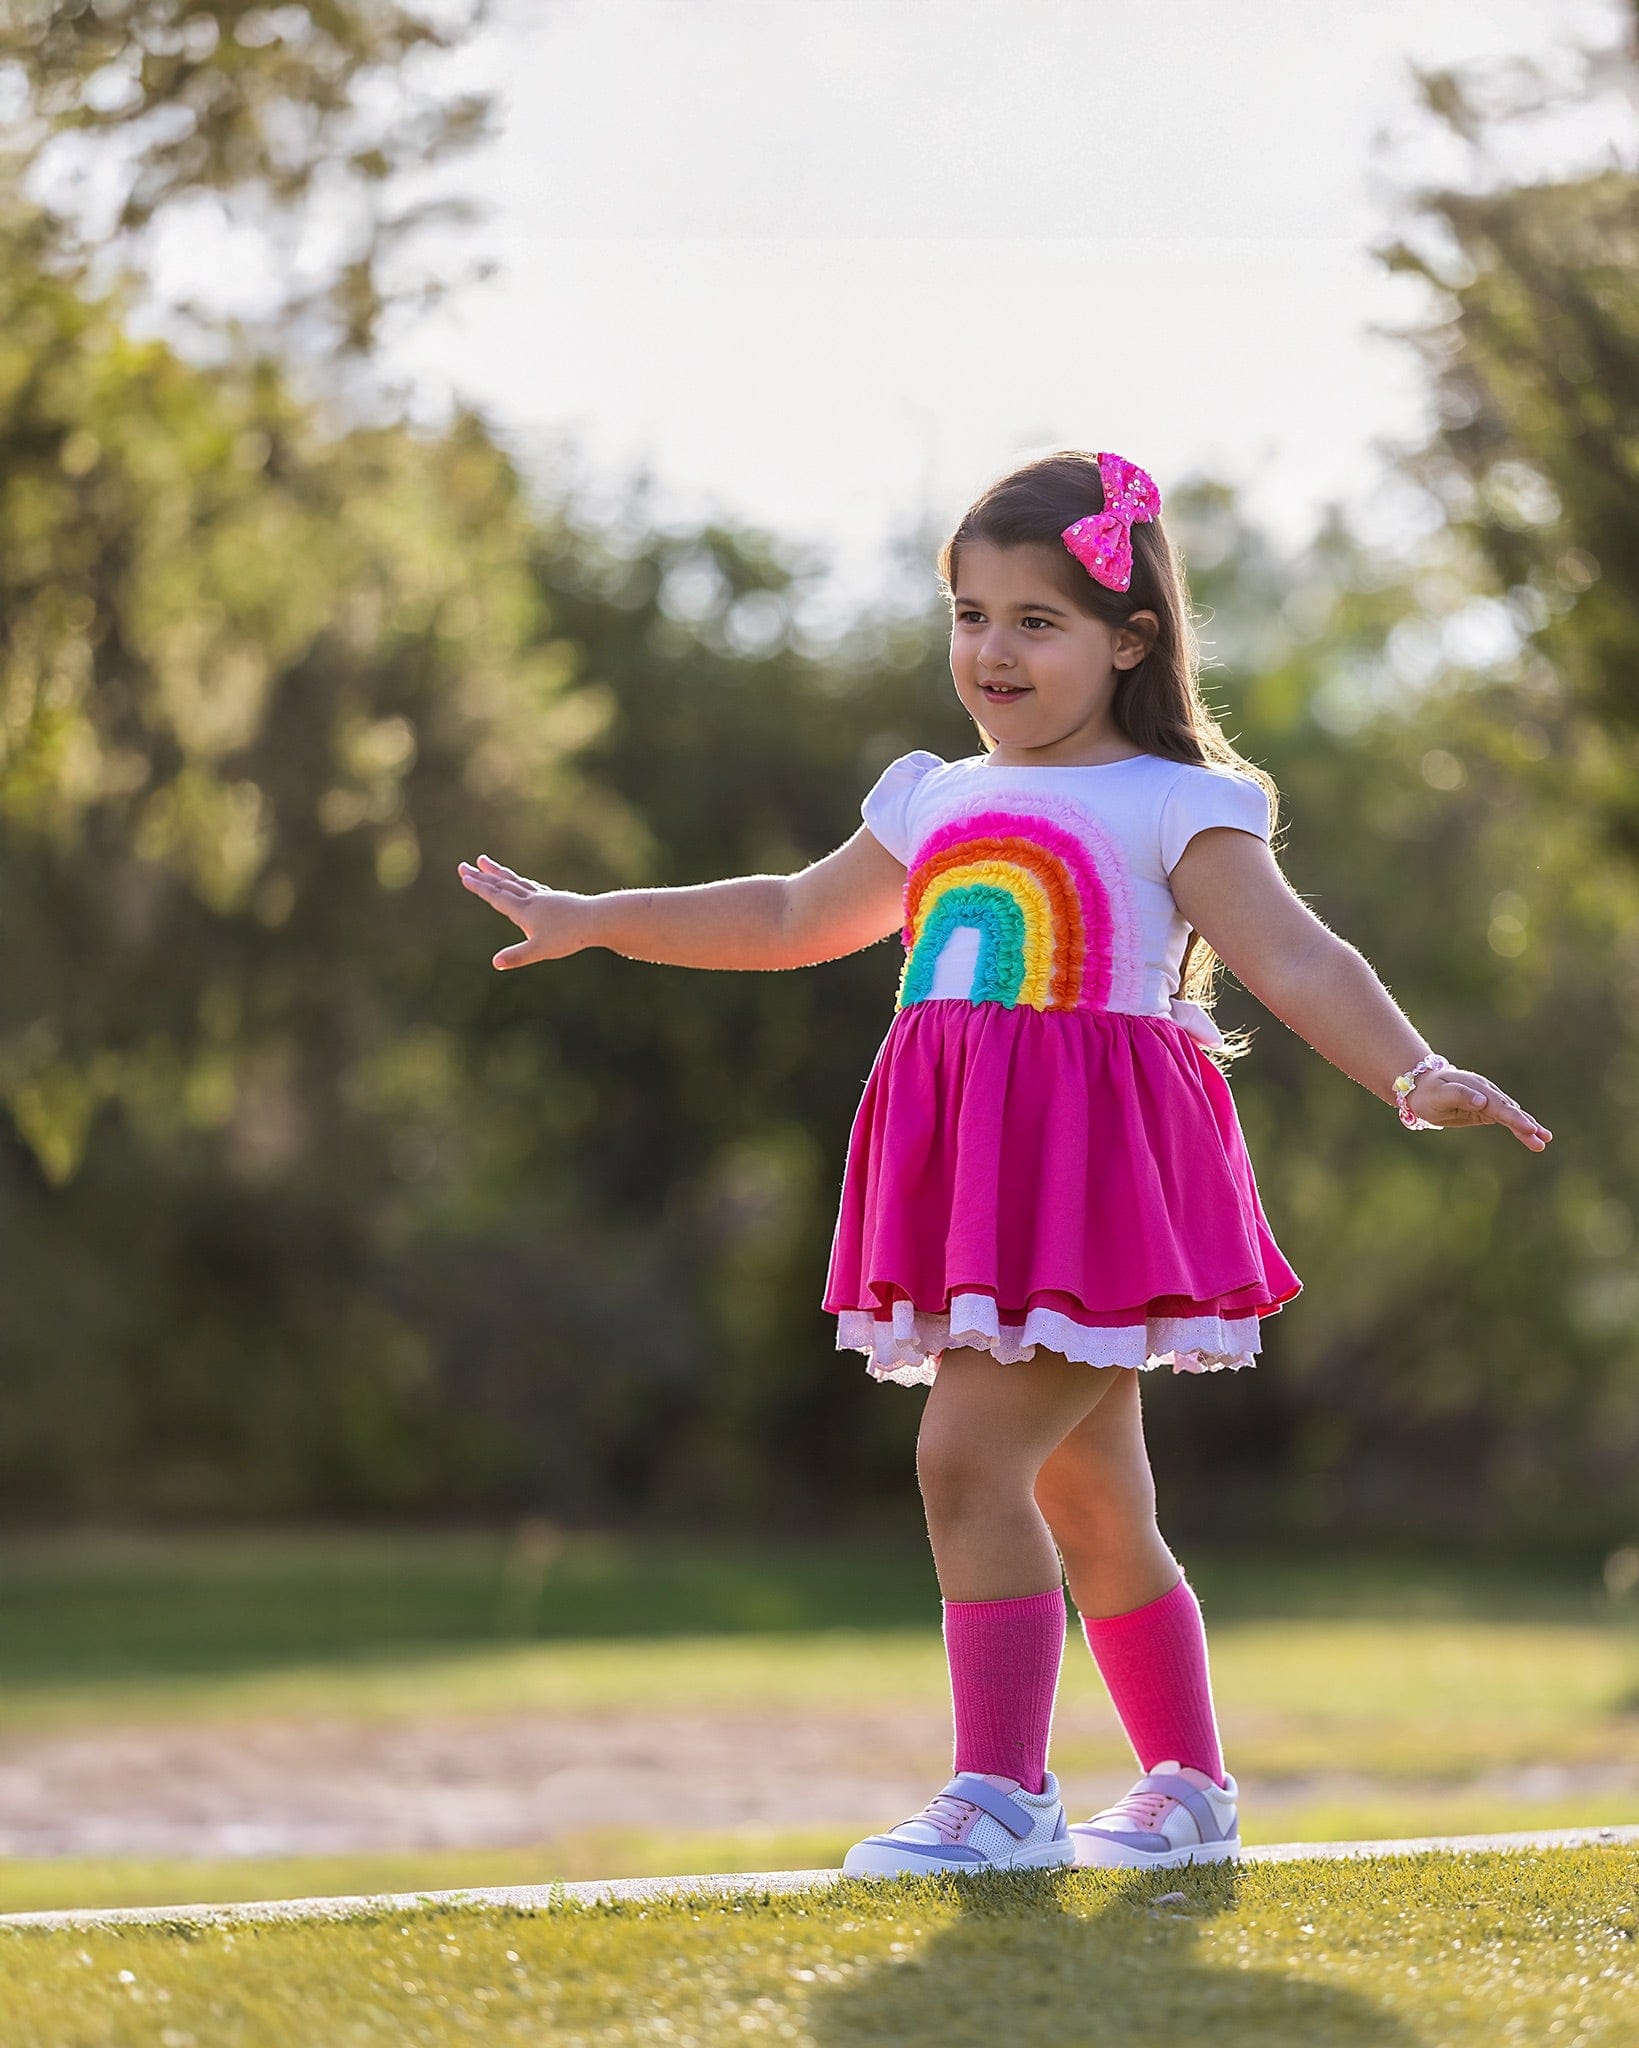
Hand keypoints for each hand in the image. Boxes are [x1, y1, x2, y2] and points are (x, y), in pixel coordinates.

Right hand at [457, 855, 590, 968]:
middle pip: (502, 885)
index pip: (496, 897)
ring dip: (498, 873)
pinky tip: (521, 883)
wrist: (597, 920)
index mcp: (524, 911)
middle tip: (464, 866)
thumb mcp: (541, 950)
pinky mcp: (554, 898)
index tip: (465, 875)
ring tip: (486, 863)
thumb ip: (518, 956)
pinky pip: (531, 886)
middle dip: (481, 876)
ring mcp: (543, 897)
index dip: (479, 887)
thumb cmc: (569, 936)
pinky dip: (519, 882)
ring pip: (515, 881)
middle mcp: (531, 899)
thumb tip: (496, 963)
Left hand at [1404, 1066, 1552, 1149]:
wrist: (1421, 1089)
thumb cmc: (1429, 1091)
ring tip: (1544, 1141)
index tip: (1528, 1128)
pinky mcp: (1486, 1111)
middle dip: (1526, 1125)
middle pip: (1510, 1110)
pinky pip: (1506, 1120)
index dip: (1514, 1117)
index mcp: (1477, 1088)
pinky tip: (1533, 1137)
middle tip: (1542, 1139)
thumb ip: (1460, 1095)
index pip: (1498, 1105)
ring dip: (1528, 1128)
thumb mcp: (1440, 1093)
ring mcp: (1488, 1101)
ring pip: (1511, 1115)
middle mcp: (1487, 1093)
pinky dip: (1520, 1128)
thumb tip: (1483, 1101)